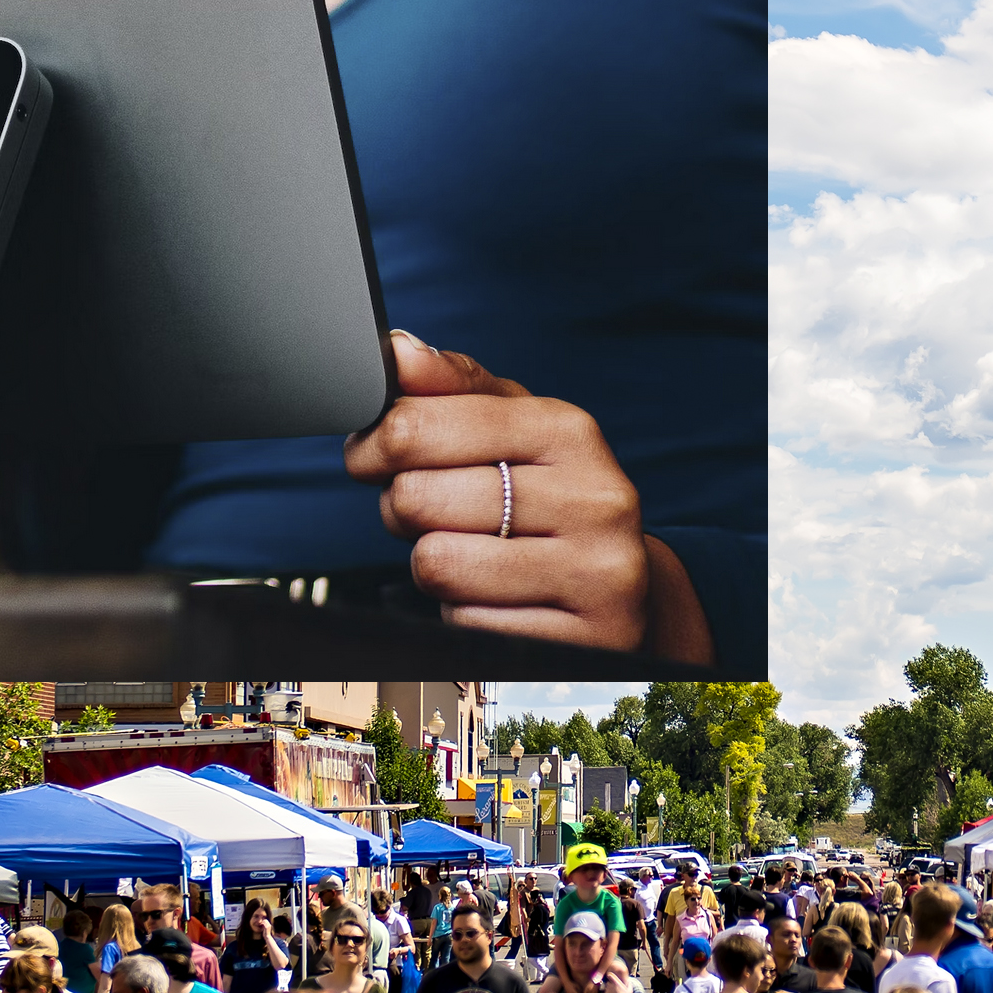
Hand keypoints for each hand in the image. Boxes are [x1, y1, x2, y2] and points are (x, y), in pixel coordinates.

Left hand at [347, 335, 710, 658]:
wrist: (623, 591)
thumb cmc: (548, 497)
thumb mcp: (514, 430)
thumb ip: (453, 388)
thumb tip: (397, 351)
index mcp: (569, 431)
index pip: (421, 424)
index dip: (375, 443)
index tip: (369, 455)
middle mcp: (594, 497)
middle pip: (419, 496)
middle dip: (404, 508)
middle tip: (429, 512)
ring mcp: (596, 572)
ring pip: (438, 564)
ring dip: (434, 565)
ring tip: (471, 555)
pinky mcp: (583, 641)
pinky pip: (465, 625)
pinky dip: (463, 615)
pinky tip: (499, 600)